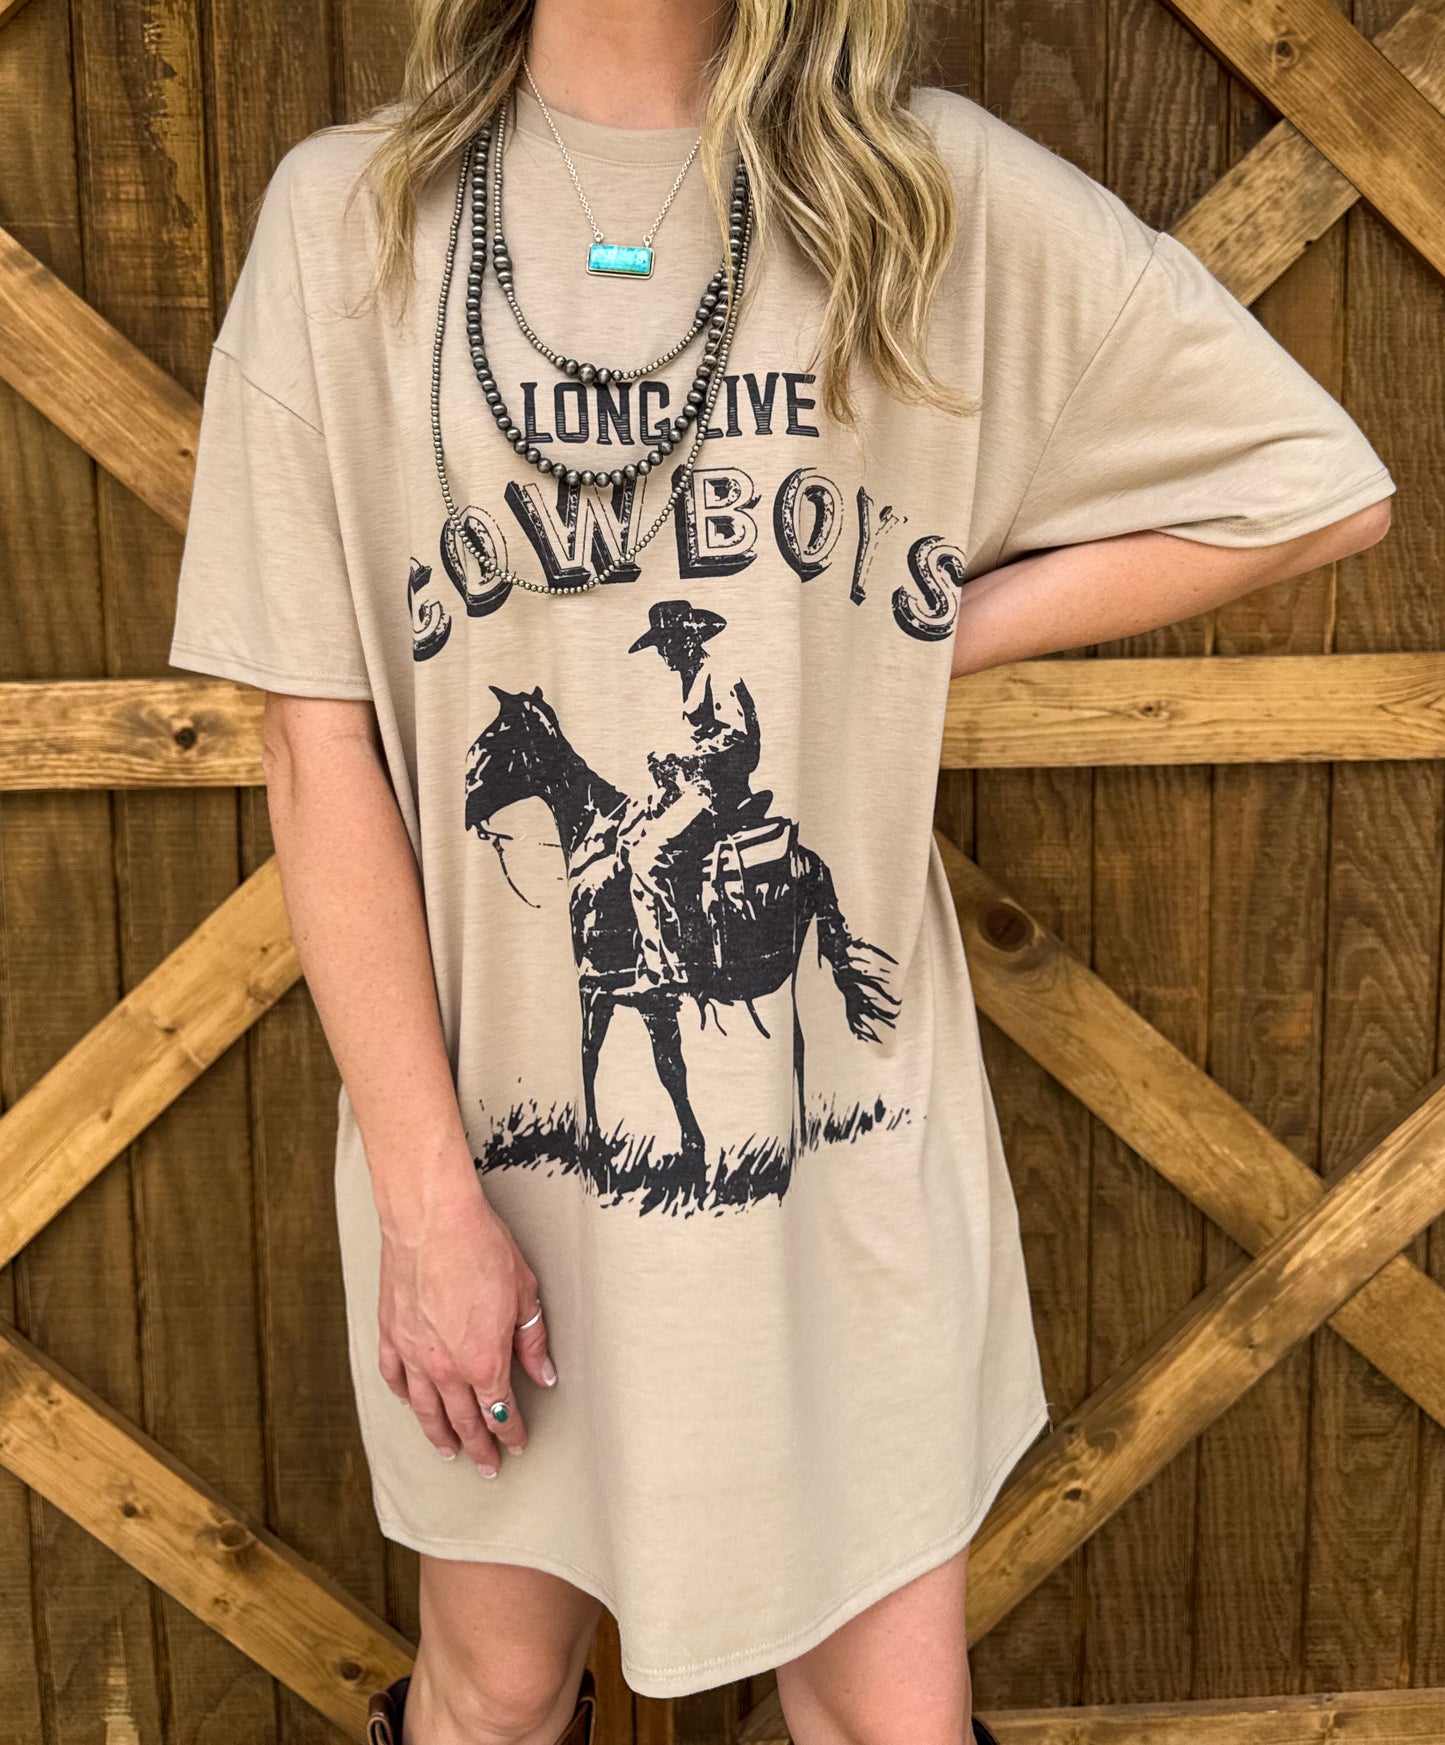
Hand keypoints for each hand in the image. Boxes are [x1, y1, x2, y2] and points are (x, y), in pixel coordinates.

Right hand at [376, 1165, 554, 1473]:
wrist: (430, 1218)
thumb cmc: (480, 1247)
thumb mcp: (523, 1293)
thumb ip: (531, 1340)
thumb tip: (543, 1374)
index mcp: (483, 1361)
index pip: (500, 1412)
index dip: (511, 1433)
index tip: (517, 1445)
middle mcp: (444, 1367)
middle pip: (463, 1420)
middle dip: (478, 1446)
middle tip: (485, 1466)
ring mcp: (413, 1353)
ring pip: (425, 1409)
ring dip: (439, 1434)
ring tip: (448, 1451)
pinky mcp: (390, 1333)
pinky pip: (395, 1378)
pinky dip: (404, 1397)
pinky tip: (410, 1404)